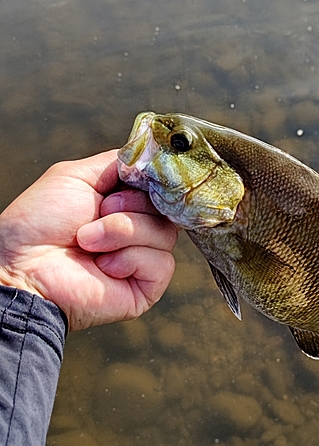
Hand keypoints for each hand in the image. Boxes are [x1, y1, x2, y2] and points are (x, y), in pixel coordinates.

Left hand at [0, 150, 176, 330]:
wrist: (23, 266)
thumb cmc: (39, 223)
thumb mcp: (76, 175)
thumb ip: (119, 163)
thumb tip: (152, 160)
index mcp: (126, 204)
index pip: (161, 188)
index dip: (153, 182)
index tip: (133, 181)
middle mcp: (138, 229)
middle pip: (167, 208)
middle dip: (131, 206)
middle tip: (100, 211)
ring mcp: (144, 258)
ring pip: (166, 234)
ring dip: (123, 232)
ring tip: (89, 241)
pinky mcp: (147, 286)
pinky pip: (162, 263)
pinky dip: (130, 259)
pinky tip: (104, 266)